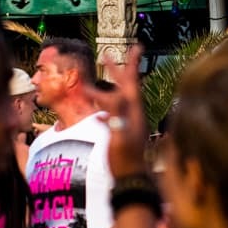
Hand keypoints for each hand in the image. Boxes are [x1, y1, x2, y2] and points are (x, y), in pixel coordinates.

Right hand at [97, 44, 149, 179]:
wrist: (131, 181)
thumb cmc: (125, 161)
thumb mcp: (120, 136)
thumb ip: (119, 115)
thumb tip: (117, 94)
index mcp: (134, 112)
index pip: (132, 83)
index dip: (132, 64)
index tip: (136, 46)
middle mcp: (134, 115)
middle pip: (125, 87)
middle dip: (116, 70)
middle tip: (106, 54)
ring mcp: (130, 125)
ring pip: (117, 101)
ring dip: (105, 91)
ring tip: (91, 85)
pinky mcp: (124, 135)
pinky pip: (113, 116)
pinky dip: (105, 110)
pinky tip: (99, 114)